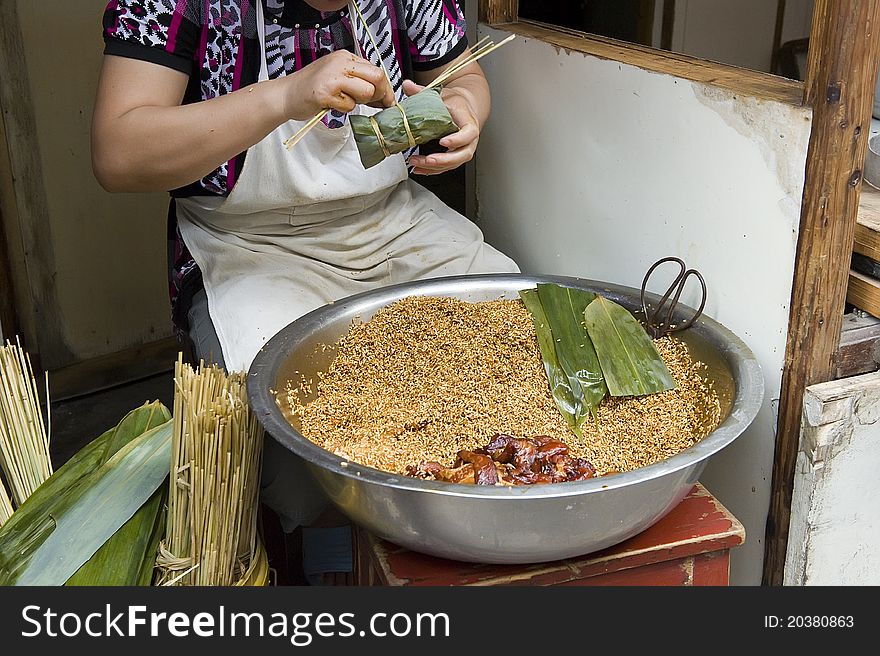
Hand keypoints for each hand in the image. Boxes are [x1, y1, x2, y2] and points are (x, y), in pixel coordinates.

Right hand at [279, 50, 394, 119]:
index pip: (376, 70)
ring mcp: (333, 77)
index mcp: (345, 57)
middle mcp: (340, 63)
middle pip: (377, 77)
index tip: (387, 100)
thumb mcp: (338, 76)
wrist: (286, 95)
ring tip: (344, 101)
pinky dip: (343, 109)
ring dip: (359, 102)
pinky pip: (349, 105)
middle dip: (380, 94)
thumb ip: (359, 81)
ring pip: (367, 91)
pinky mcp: (326, 92)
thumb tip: (384, 94)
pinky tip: (331, 104)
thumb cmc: (312, 88)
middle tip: (374, 104)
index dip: (386, 88)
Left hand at [402, 80, 480, 174]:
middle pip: (463, 154)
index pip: (469, 133)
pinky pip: (447, 167)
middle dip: (445, 159)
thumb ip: (422, 91)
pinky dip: (433, 170)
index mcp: (468, 121)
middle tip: (429, 159)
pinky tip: (420, 169)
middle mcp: (469, 138)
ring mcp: (463, 148)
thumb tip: (406, 85)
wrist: (464, 108)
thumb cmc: (454, 102)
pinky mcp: (455, 156)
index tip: (443, 142)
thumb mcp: (440, 94)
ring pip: (455, 163)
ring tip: (418, 164)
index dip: (457, 139)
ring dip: (436, 167)